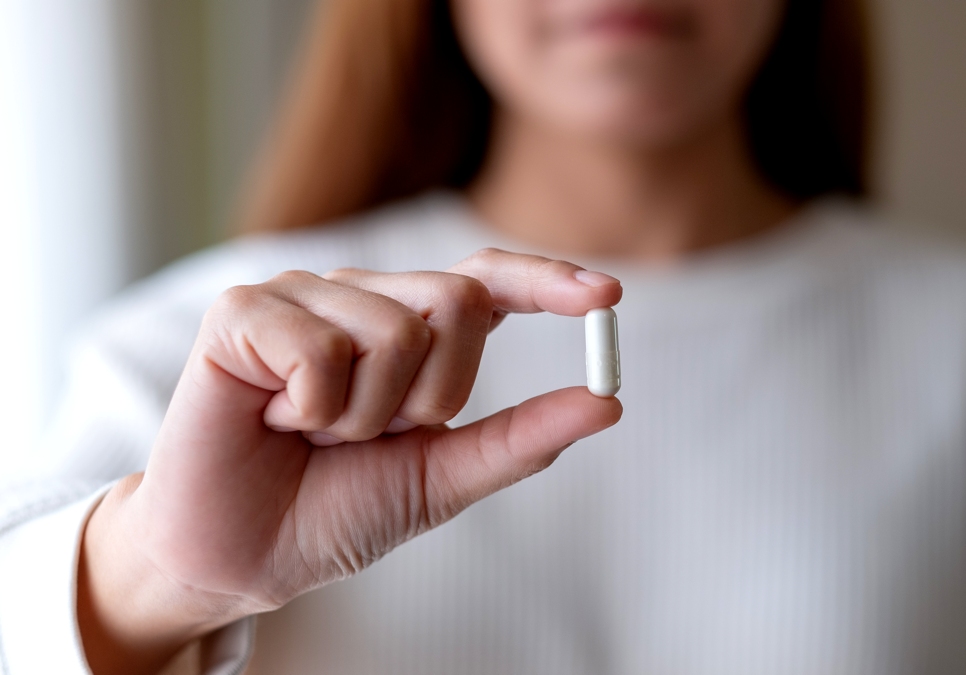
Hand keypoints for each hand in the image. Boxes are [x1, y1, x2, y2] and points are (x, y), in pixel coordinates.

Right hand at [77, 249, 622, 673]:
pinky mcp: (244, 310)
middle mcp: (364, 295)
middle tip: (374, 434)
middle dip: (433, 394)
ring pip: (393, 330)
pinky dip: (311, 407)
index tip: (607, 296)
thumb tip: (608, 403)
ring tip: (316, 432)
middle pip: (458, 300)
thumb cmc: (338, 508)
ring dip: (365, 415)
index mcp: (413, 326)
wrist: (246, 555)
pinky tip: (276, 418)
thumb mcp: (445, 476)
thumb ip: (521, 438)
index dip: (548, 281)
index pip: (489, 281)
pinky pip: (320, 347)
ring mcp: (304, 294)